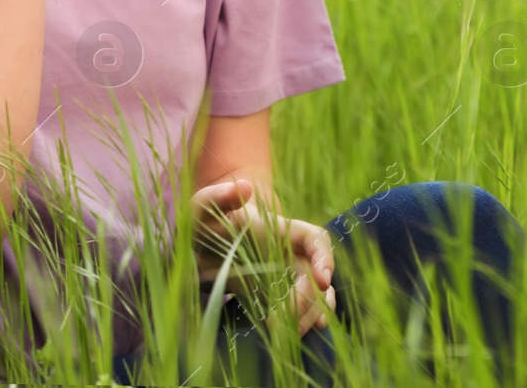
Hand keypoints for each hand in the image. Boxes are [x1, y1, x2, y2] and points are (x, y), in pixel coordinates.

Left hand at [191, 177, 336, 336]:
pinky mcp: (277, 296)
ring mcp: (287, 276)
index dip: (324, 257)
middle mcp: (291, 254)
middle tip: (280, 324)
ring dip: (305, 318)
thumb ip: (220, 195)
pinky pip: (300, 310)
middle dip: (308, 301)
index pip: (315, 239)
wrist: (201, 242)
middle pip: (316, 277)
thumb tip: (246, 187)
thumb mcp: (203, 206)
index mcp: (281, 230)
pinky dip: (303, 323)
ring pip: (314, 298)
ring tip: (281, 338)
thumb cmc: (206, 220)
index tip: (323, 280)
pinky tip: (293, 337)